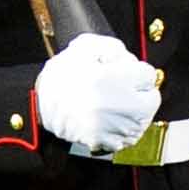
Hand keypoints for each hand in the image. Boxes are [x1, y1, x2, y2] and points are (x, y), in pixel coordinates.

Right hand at [35, 31, 161, 154]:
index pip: (148, 76)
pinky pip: (128, 137)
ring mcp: (112, 127)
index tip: (124, 72)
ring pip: (143, 120)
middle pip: (151, 100)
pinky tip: (111, 118)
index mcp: (113, 79)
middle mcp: (117, 105)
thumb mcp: (85, 47)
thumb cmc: (60, 75)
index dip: (136, 71)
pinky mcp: (104, 142)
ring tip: (114, 103)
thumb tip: (130, 60)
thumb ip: (113, 47)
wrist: (36, 104)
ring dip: (135, 111)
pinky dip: (124, 129)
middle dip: (141, 92)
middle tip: (124, 88)